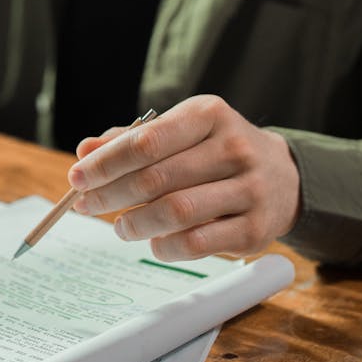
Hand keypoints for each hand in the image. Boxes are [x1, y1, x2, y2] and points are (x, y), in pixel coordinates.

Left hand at [68, 94, 300, 260]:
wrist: (285, 176)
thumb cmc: (216, 150)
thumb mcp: (180, 131)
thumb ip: (132, 140)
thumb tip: (85, 151)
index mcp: (209, 114)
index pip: (145, 141)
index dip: (105, 162)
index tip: (77, 177)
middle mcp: (233, 147)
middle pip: (156, 178)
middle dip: (111, 195)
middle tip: (86, 205)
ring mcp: (249, 189)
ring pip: (176, 213)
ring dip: (136, 224)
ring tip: (120, 227)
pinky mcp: (256, 229)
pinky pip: (198, 243)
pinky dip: (165, 247)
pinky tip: (153, 242)